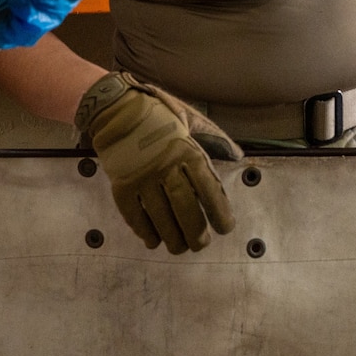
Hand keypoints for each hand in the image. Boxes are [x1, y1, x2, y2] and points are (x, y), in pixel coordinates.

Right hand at [76, 72, 241, 253]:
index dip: (219, 212)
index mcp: (187, 150)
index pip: (208, 188)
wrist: (117, 109)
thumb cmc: (160, 116)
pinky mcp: (121, 185)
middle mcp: (166, 166)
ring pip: (160, 216)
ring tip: (179, 247)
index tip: (225, 228)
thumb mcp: (192, 120)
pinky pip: (134, 215)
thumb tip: (238, 155)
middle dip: (195, 232)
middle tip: (200, 244)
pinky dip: (144, 231)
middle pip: (184, 207)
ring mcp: (141, 177)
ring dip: (171, 237)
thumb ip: (215, 138)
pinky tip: (153, 240)